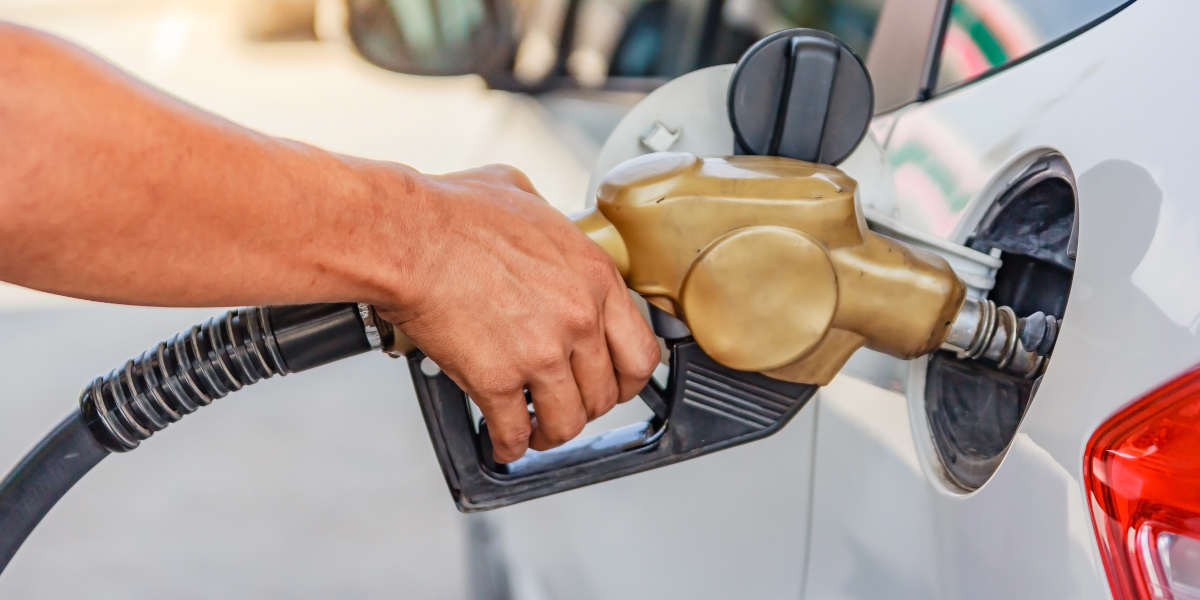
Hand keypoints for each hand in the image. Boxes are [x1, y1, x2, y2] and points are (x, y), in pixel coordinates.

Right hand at [375, 165, 660, 462]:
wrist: (406, 236)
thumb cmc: (452, 212)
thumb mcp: (524, 196)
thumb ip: (549, 225)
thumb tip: (542, 229)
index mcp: (594, 276)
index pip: (640, 350)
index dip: (627, 378)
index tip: (614, 384)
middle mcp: (578, 319)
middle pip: (605, 392)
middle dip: (586, 406)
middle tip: (569, 405)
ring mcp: (541, 353)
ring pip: (567, 421)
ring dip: (552, 433)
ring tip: (537, 432)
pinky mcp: (498, 380)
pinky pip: (514, 431)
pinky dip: (508, 445)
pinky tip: (502, 443)